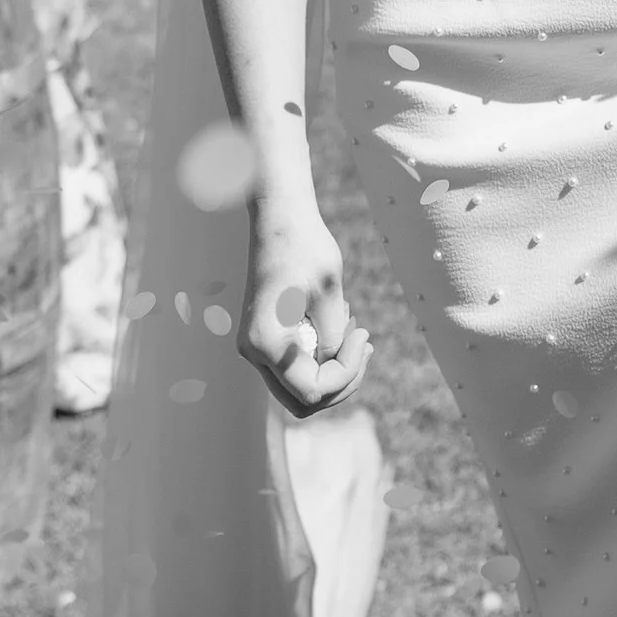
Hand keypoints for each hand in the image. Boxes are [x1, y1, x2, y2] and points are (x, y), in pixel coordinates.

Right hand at [238, 203, 371, 415]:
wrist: (279, 216)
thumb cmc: (306, 247)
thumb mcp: (331, 295)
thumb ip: (334, 340)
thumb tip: (336, 370)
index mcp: (266, 344)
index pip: (314, 391)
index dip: (347, 373)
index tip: (363, 333)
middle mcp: (253, 352)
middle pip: (304, 400)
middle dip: (341, 382)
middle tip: (363, 346)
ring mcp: (255, 346)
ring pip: (299, 387)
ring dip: (333, 370)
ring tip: (354, 333)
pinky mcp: (263, 337)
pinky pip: (295, 366)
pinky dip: (321, 357)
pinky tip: (340, 328)